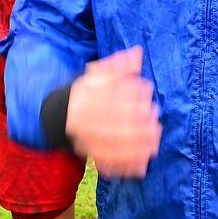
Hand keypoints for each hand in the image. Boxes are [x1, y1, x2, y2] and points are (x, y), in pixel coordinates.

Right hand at [65, 47, 160, 177]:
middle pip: (110, 124)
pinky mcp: (89, 155)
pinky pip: (107, 163)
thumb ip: (118, 65)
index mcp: (83, 97)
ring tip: (154, 143)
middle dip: (135, 125)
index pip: (108, 98)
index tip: (149, 97)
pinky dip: (124, 165)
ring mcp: (83, 139)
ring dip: (134, 147)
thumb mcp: (98, 74)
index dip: (130, 98)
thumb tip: (137, 53)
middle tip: (155, 122)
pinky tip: (142, 164)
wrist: (62, 115)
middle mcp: (80, 119)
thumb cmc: (88, 92)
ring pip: (109, 146)